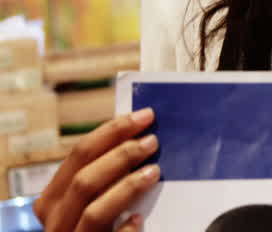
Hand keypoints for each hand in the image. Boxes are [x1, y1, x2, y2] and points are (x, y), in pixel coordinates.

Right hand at [33, 108, 160, 231]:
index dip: (111, 132)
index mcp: (52, 200)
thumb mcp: (88, 199)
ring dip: (126, 187)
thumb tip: (138, 137)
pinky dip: (125, 230)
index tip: (144, 116)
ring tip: (154, 171)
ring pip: (94, 211)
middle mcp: (56, 221)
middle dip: (120, 156)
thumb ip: (102, 177)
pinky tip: (139, 219)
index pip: (78, 156)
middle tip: (152, 141)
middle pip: (84, 181)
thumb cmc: (94, 226)